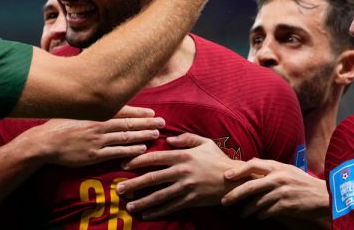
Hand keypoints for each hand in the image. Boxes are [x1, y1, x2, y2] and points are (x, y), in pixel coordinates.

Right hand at [24, 106, 164, 166]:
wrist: (44, 142)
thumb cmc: (57, 125)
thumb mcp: (73, 110)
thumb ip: (89, 108)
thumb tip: (100, 101)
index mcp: (95, 113)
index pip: (122, 111)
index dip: (139, 112)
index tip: (152, 112)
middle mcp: (99, 125)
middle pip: (129, 123)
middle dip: (147, 123)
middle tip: (162, 123)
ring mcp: (98, 140)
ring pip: (126, 137)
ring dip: (143, 135)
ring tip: (156, 135)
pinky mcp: (94, 155)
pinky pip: (117, 152)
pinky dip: (131, 150)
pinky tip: (142, 149)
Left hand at [115, 133, 239, 218]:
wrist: (235, 179)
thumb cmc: (218, 159)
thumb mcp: (204, 142)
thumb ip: (185, 138)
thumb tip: (168, 138)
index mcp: (182, 156)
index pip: (154, 158)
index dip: (137, 161)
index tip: (124, 165)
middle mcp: (181, 172)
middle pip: (152, 178)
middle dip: (134, 184)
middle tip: (119, 189)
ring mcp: (186, 187)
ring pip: (159, 196)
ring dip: (143, 201)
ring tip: (129, 206)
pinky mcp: (191, 200)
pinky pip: (171, 207)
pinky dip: (158, 212)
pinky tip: (147, 214)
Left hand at [222, 159, 328, 227]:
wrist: (324, 195)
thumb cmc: (302, 182)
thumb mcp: (287, 169)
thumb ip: (269, 167)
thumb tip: (249, 162)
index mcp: (277, 166)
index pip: (253, 164)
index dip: (238, 170)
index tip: (226, 176)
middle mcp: (278, 177)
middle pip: (250, 186)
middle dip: (234, 195)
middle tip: (223, 201)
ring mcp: (282, 192)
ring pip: (257, 202)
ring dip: (247, 210)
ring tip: (241, 214)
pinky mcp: (287, 205)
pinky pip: (268, 211)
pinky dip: (261, 215)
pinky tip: (258, 217)